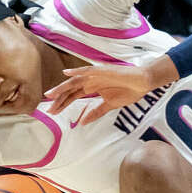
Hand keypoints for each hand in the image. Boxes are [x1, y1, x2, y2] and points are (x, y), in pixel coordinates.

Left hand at [46, 58, 175, 123]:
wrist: (143, 82)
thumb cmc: (128, 91)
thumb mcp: (109, 106)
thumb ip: (96, 112)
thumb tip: (82, 122)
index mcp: (92, 88)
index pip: (73, 96)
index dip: (62, 103)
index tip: (53, 112)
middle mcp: (91, 80)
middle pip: (71, 89)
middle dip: (59, 98)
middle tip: (48, 108)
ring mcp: (96, 75)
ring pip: (75, 80)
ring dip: (63, 87)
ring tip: (51, 94)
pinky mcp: (103, 70)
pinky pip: (88, 70)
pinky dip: (77, 72)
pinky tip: (67, 74)